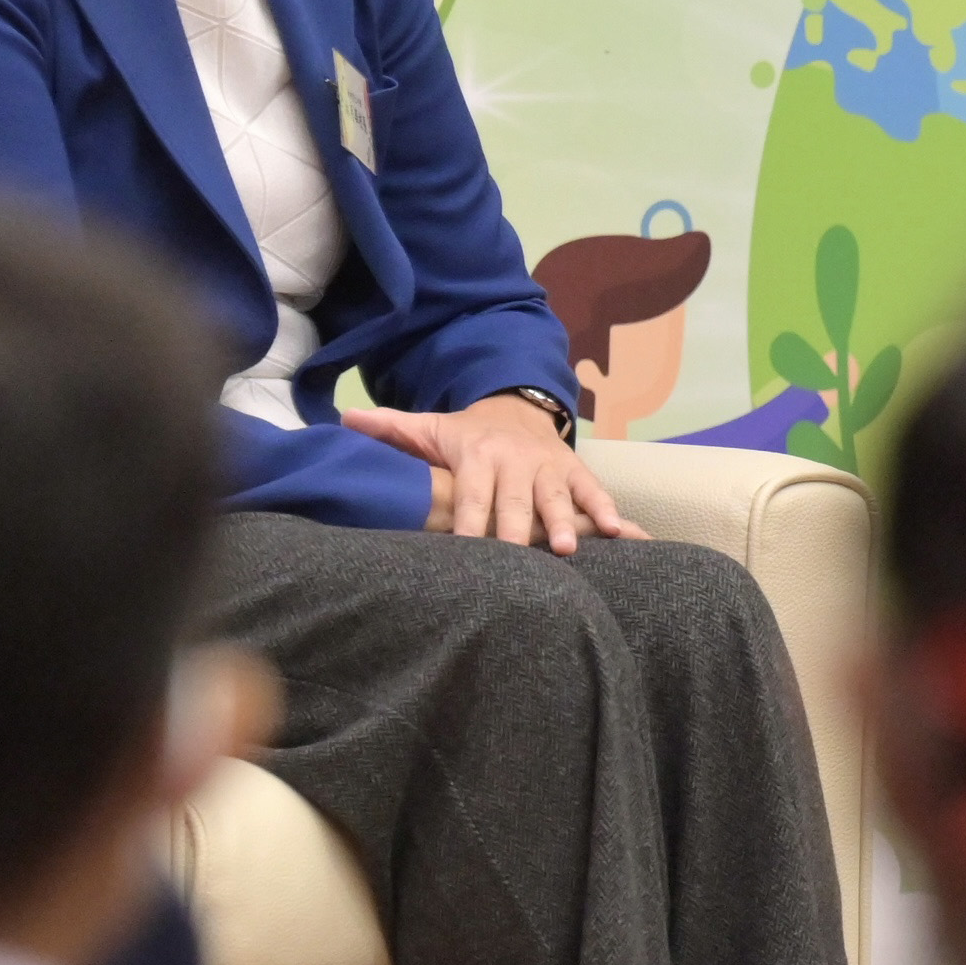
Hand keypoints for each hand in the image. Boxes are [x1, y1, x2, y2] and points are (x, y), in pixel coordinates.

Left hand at [342, 396, 639, 551]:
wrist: (518, 409)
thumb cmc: (467, 434)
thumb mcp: (430, 427)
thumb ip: (391, 428)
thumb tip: (346, 418)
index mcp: (478, 454)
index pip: (472, 493)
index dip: (470, 521)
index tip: (465, 548)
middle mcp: (516, 460)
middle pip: (515, 500)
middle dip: (518, 528)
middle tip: (516, 556)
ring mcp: (550, 466)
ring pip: (557, 497)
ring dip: (566, 522)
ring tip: (567, 548)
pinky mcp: (575, 470)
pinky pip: (594, 491)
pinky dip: (607, 510)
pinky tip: (619, 533)